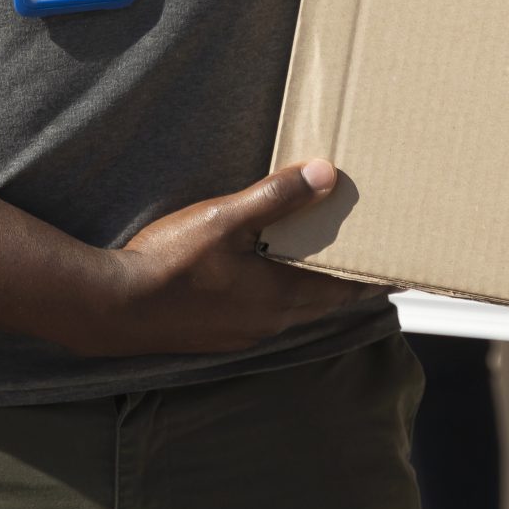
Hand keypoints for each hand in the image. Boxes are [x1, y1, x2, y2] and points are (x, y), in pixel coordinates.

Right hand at [67, 160, 371, 356]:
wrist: (110, 308)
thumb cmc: (168, 264)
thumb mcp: (225, 218)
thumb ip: (276, 195)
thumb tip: (326, 174)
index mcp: (280, 299)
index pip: (343, 290)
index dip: (371, 277)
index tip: (398, 269)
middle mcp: (267, 324)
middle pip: (321, 302)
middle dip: (343, 280)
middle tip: (364, 256)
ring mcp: (238, 334)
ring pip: (291, 309)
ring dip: (308, 287)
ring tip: (317, 259)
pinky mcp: (214, 334)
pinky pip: (262, 315)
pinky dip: (276, 294)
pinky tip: (261, 274)